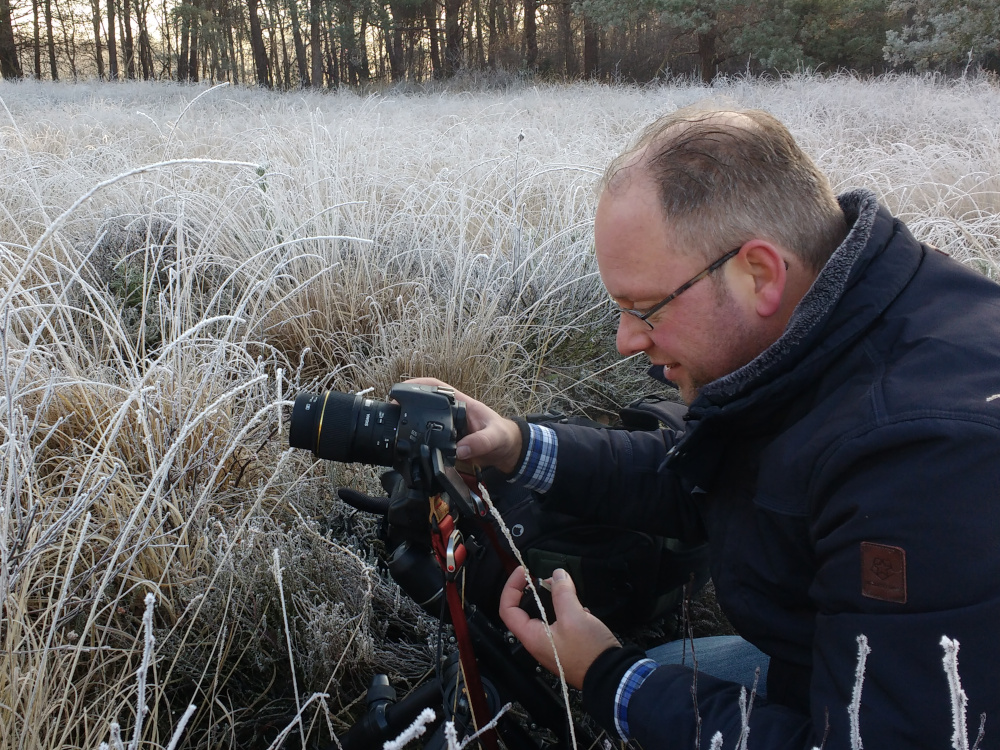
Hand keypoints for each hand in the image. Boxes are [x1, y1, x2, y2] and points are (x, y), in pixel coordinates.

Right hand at [404, 377, 522, 472]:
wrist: (507, 451)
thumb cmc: (503, 437)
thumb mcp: (494, 438)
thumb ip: (480, 442)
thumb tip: (462, 449)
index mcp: (462, 403)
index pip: (437, 387)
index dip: (419, 384)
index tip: (403, 387)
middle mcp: (452, 413)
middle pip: (425, 402)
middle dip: (407, 402)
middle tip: (392, 408)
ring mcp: (448, 426)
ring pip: (425, 419)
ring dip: (410, 420)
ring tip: (394, 425)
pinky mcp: (447, 441)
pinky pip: (429, 438)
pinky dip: (419, 440)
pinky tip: (409, 446)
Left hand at [499, 566, 620, 688]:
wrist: (611, 675)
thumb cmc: (589, 652)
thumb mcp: (574, 617)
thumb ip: (563, 593)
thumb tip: (557, 575)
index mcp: (532, 636)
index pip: (508, 609)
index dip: (512, 587)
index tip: (522, 571)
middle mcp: (539, 641)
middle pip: (527, 609)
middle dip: (537, 590)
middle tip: (551, 579)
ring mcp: (553, 644)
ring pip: (546, 614)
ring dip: (556, 599)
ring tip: (569, 591)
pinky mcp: (567, 644)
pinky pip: (561, 622)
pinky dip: (568, 610)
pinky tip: (582, 610)